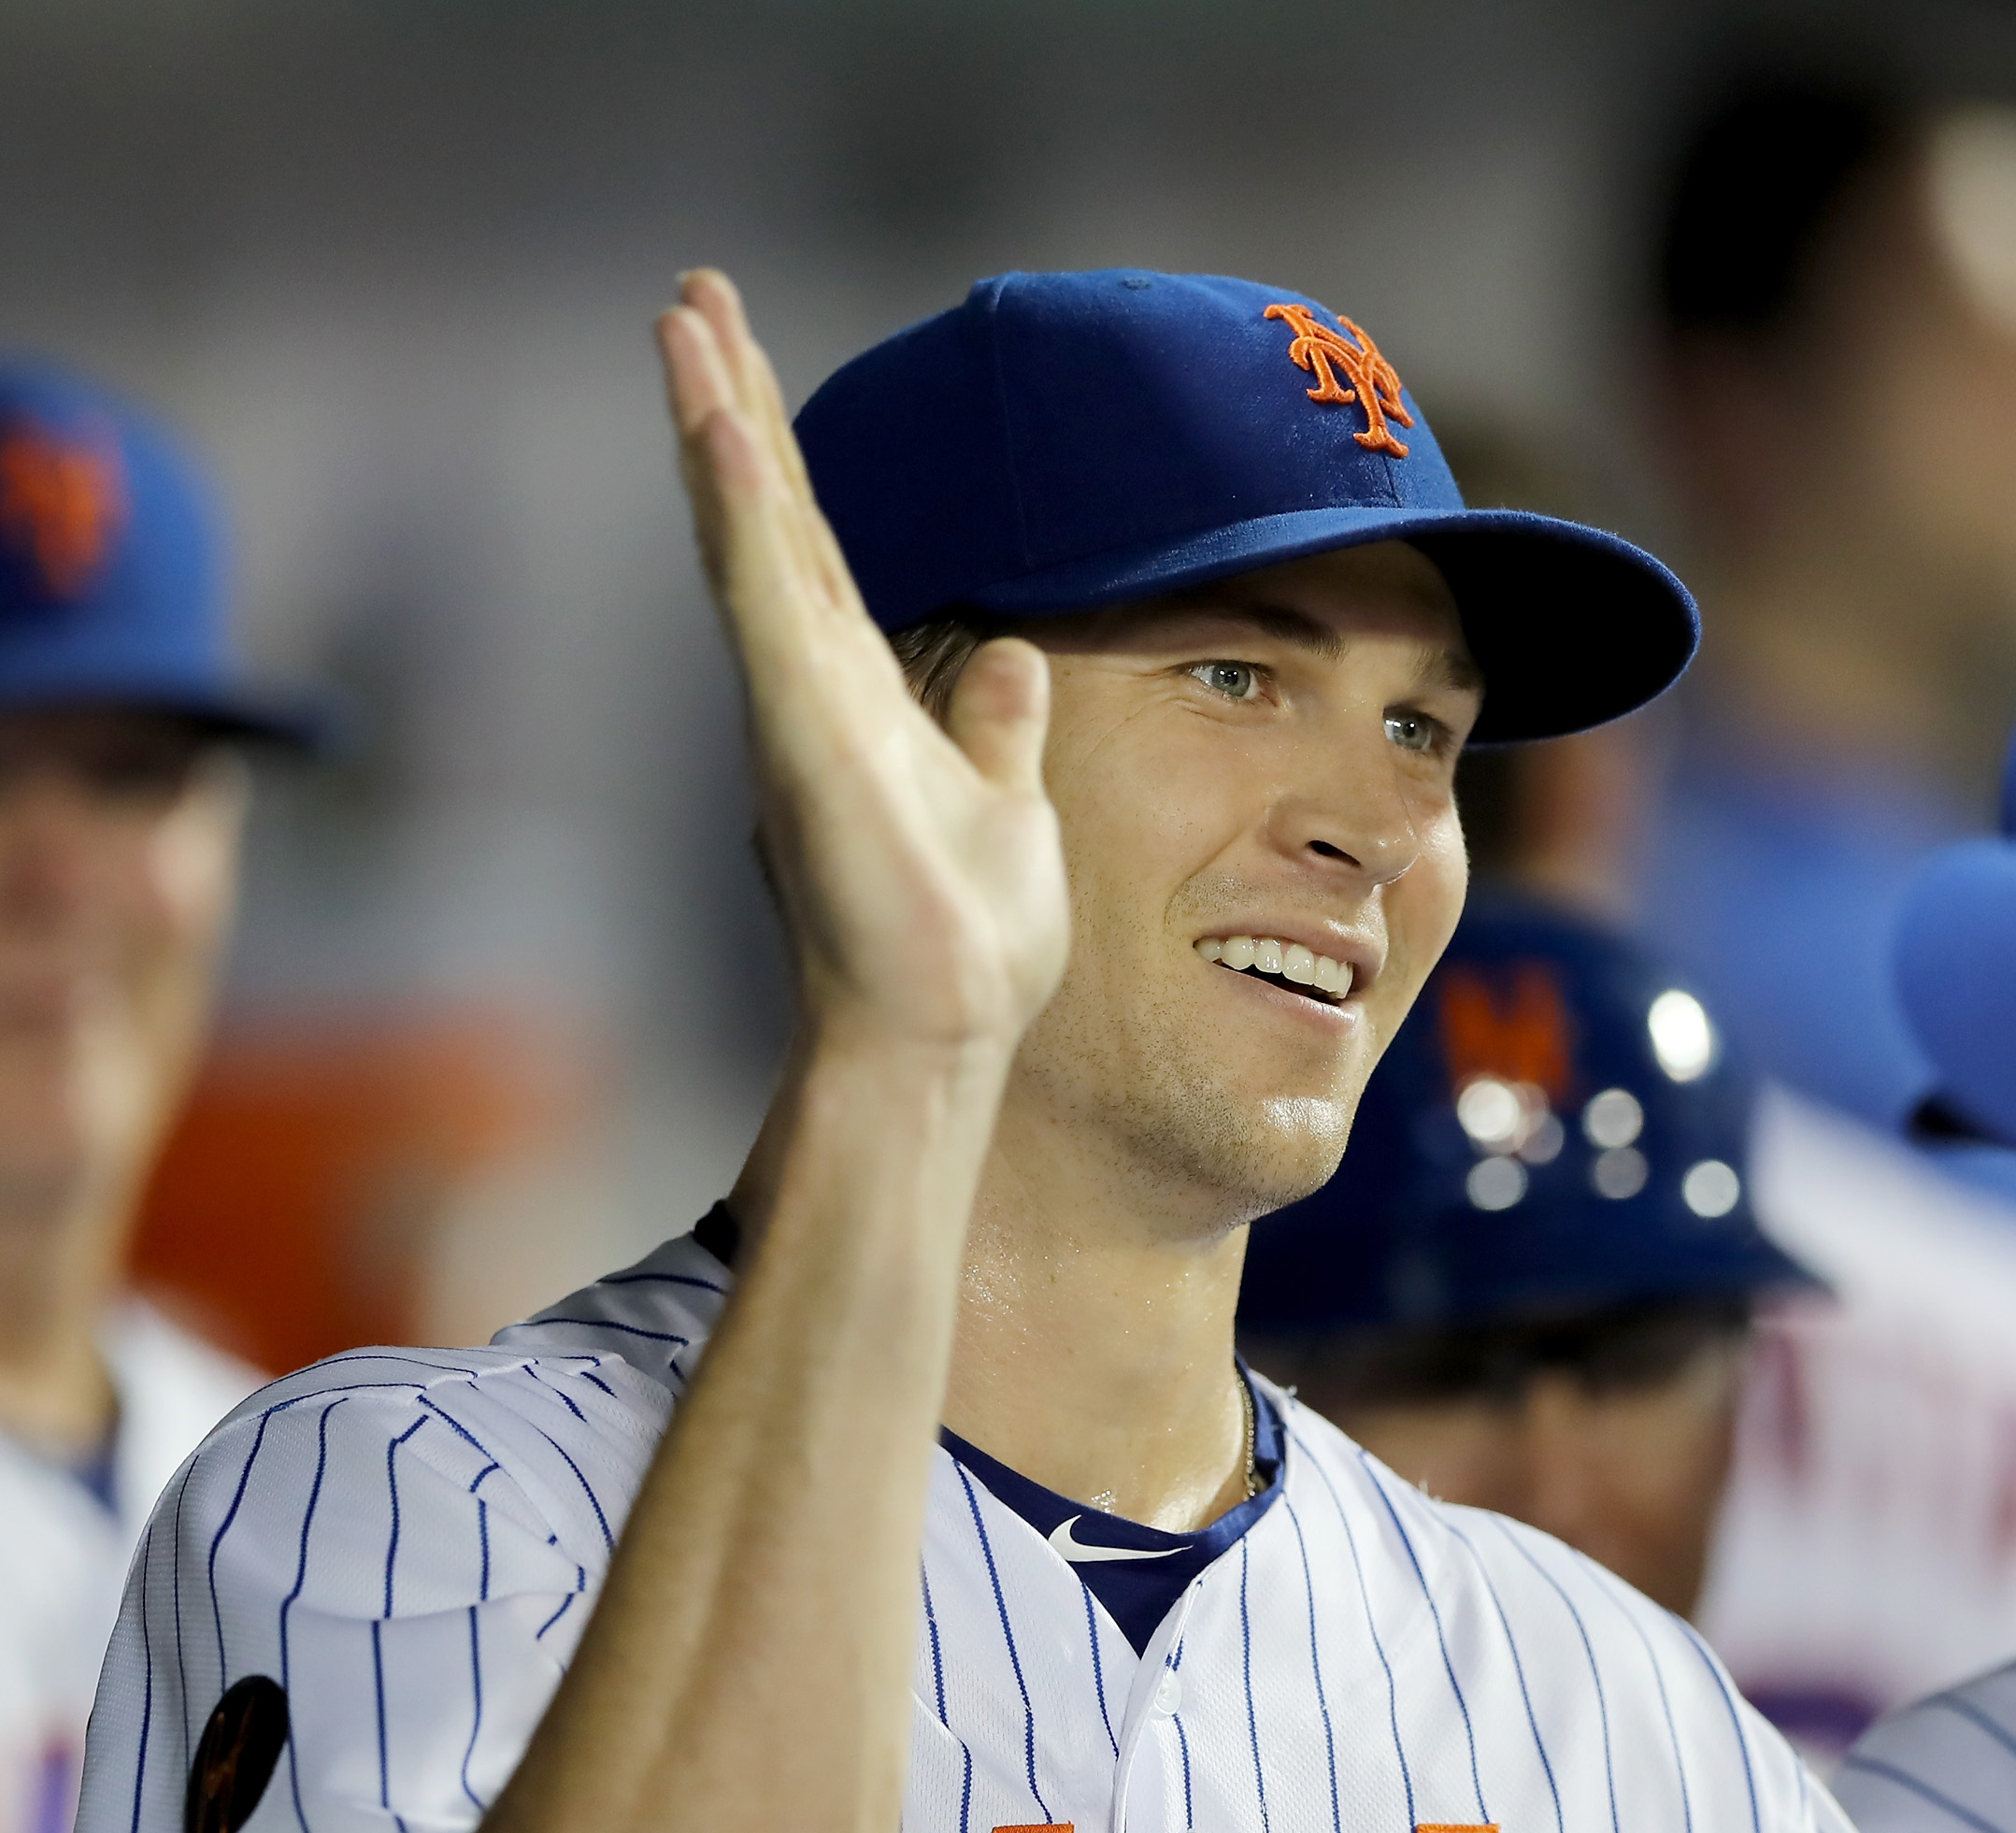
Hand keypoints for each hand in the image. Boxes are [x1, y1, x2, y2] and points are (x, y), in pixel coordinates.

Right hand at [659, 270, 1069, 1056]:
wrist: (939, 1035)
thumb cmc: (965, 945)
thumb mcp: (1005, 807)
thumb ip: (997, 728)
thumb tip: (1015, 658)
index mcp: (856, 697)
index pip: (812, 549)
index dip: (781, 454)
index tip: (745, 362)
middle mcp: (812, 689)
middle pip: (765, 519)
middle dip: (729, 404)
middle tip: (689, 296)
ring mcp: (798, 708)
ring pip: (749, 538)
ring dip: (717, 425)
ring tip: (682, 319)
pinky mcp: (802, 735)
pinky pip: (766, 602)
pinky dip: (744, 515)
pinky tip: (722, 430)